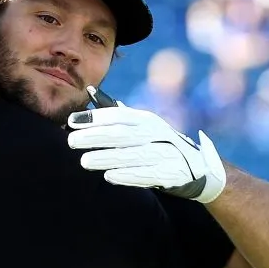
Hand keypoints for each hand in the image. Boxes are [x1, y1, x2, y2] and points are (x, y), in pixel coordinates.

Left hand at [67, 86, 226, 203]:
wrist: (197, 167)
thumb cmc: (158, 143)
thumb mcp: (141, 125)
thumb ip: (116, 111)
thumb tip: (90, 90)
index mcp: (146, 119)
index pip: (118, 115)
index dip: (94, 118)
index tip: (71, 121)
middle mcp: (156, 133)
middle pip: (122, 134)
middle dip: (95, 137)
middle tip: (71, 142)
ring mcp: (166, 153)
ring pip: (132, 154)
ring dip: (107, 158)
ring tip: (84, 161)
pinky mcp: (171, 173)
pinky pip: (147, 175)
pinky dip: (128, 175)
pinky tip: (109, 177)